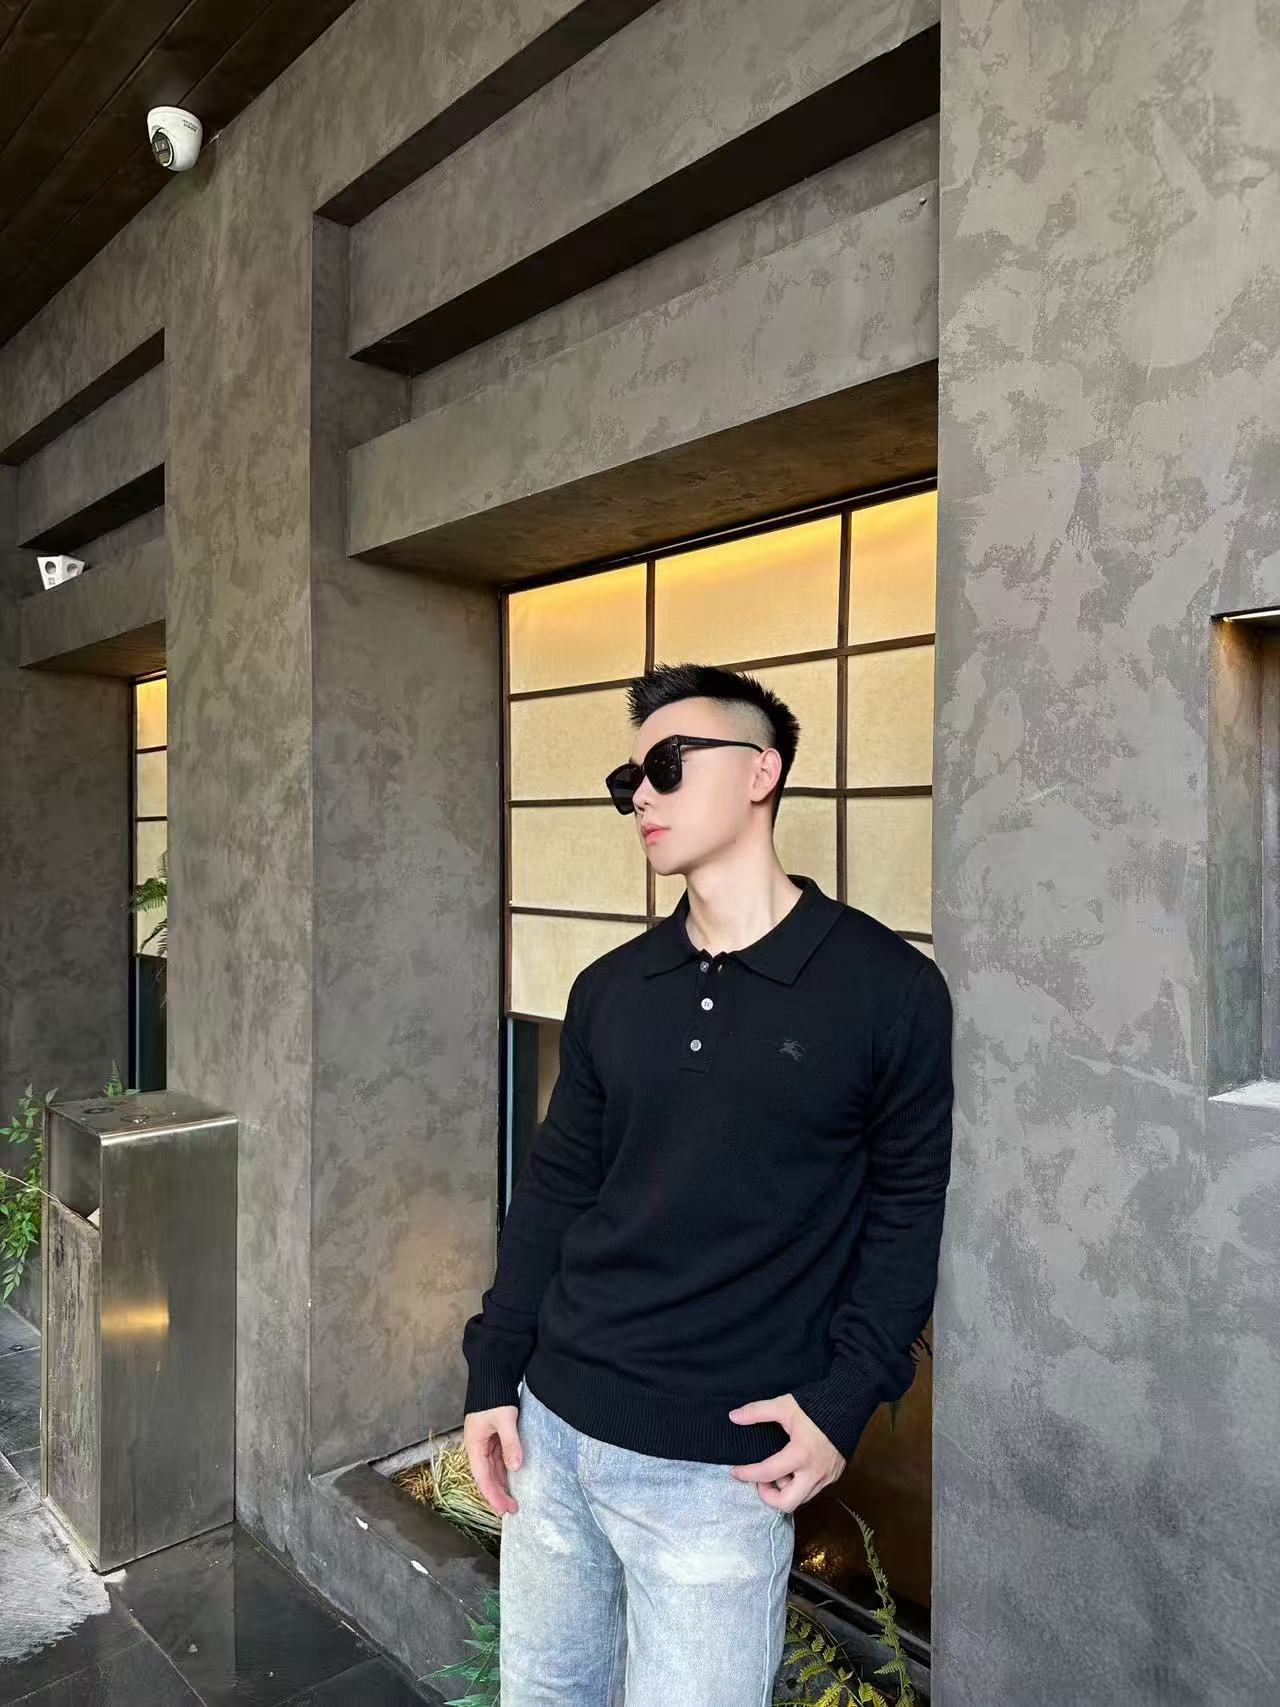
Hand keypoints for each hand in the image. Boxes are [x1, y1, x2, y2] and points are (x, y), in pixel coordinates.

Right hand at [463, 1403, 523, 1515]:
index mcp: (474, 1444)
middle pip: (486, 1476)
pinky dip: (505, 1471)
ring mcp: (485, 1442)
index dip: (492, 1495)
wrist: (492, 1374)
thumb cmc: (494, 1395)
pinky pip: (498, 1460)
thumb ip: (510, 1443)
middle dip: (498, 1494)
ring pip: (492, 1470)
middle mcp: (477, 1446)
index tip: (503, 1510)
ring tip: (513, 1499)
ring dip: (501, 1484)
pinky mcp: (493, 1437)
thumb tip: (516, 1467)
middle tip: (512, 1509)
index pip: (482, 1477)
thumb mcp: (504, 1419)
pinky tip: (513, 1479)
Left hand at [726, 1392, 846, 1511]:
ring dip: (784, 1491)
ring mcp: (827, 1477)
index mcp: (800, 1454)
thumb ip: (757, 1412)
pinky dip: (798, 1486)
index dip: (747, 1474)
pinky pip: (812, 1491)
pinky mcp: (834, 1476)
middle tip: (760, 1481)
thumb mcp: (784, 1405)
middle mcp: (814, 1472)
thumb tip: (733, 1417)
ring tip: (777, 1471)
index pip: (768, 1473)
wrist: (849, 1404)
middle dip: (769, 1497)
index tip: (735, 1471)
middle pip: (787, 1503)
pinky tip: (793, 1470)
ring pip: (801, 1499)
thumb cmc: (816, 1405)